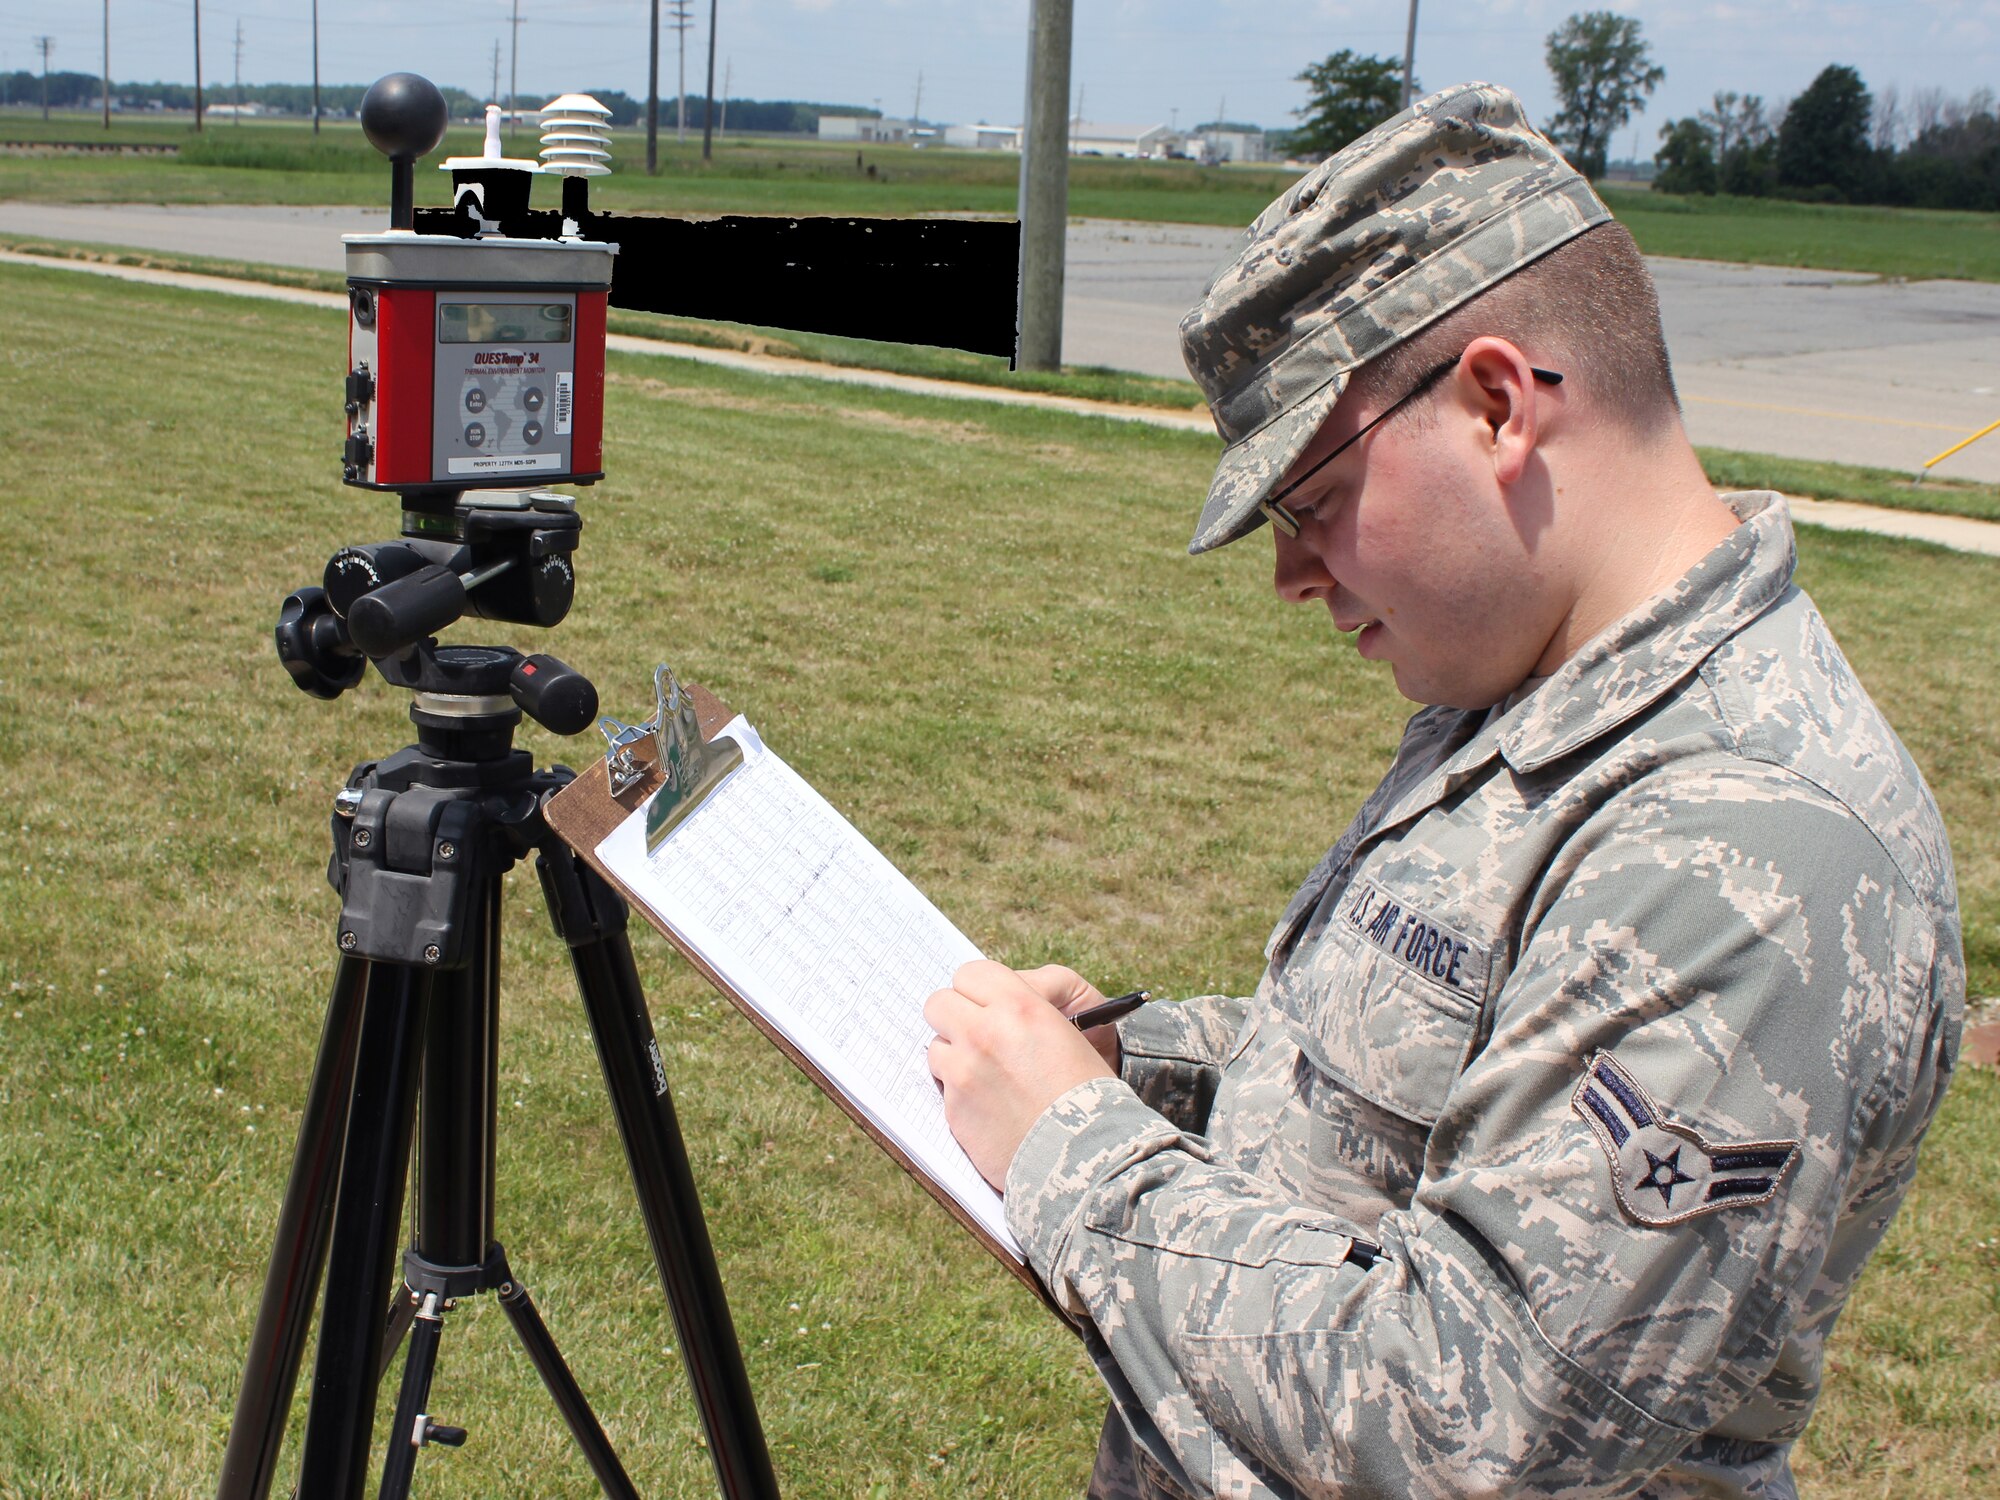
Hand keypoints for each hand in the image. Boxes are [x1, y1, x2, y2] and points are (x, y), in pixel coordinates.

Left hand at [925, 960, 1117, 1190]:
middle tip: (978, 1033)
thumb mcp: (1077, 1027)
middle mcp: (984, 1033)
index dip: (979, 989)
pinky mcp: (954, 1108)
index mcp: (1019, 1006)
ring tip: (987, 1074)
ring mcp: (963, 1072)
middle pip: (939, 1003)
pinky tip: (990, 1104)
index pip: (971, 974)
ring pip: (936, 1046)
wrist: (1087, 1155)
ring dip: (955, 1055)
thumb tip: (1004, 992)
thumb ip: (1036, 998)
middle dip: (956, 1015)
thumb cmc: (1090, 1090)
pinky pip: (942, 1086)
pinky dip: (961, 1092)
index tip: (988, 1003)